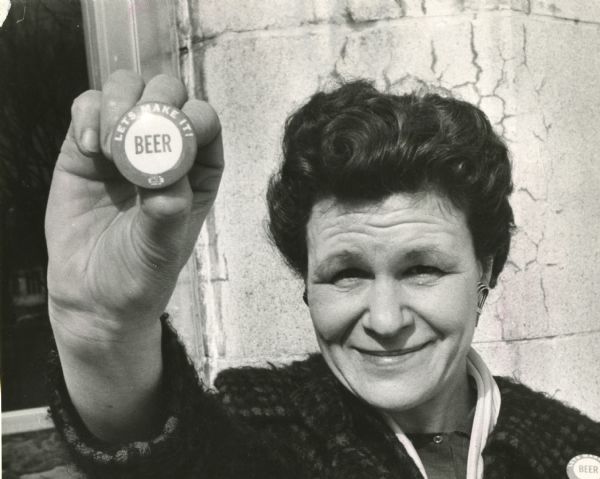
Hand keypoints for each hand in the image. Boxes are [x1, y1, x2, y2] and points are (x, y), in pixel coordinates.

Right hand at [46, 70, 222, 340]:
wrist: (94, 295)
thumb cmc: (140, 273)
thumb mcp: (163, 248)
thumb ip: (168, 211)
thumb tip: (167, 170)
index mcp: (199, 170)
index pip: (204, 121)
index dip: (192, 119)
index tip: (171, 140)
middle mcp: (166, 148)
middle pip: (168, 94)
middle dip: (154, 103)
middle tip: (134, 133)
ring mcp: (125, 143)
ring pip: (127, 89)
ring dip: (117, 104)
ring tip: (106, 149)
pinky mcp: (86, 147)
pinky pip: (87, 107)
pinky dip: (86, 115)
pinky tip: (88, 148)